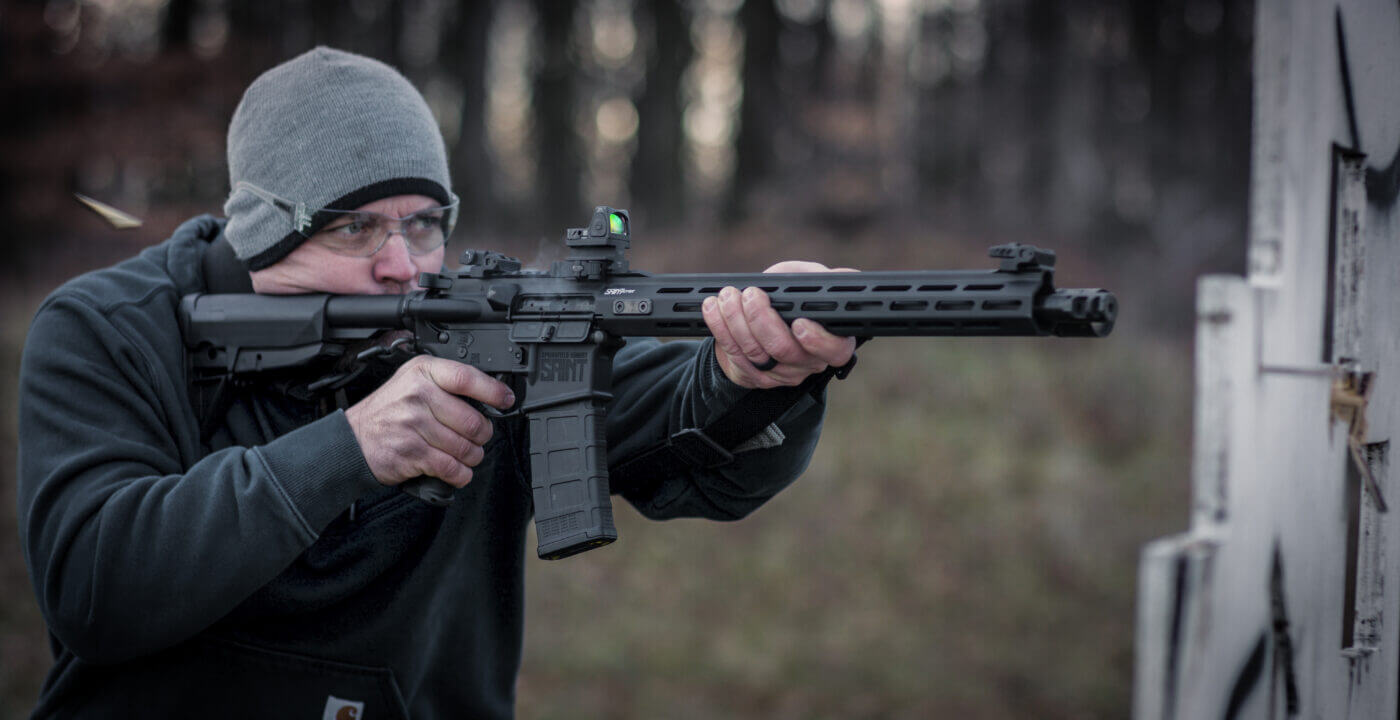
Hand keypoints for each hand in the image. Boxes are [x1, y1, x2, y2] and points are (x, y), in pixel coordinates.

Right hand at [345, 355, 514, 486]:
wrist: (352, 440)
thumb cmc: (387, 411)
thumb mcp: (411, 381)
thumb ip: (445, 383)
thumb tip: (489, 394)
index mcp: (422, 373)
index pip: (466, 378)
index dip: (492, 391)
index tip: (506, 400)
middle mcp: (418, 395)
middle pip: (473, 420)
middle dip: (482, 435)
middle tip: (477, 437)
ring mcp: (414, 425)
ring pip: (466, 447)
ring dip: (472, 456)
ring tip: (465, 453)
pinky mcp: (412, 453)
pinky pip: (452, 467)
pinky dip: (460, 474)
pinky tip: (456, 469)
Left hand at [702, 261, 858, 388]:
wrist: (761, 323)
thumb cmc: (790, 300)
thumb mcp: (806, 283)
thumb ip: (818, 279)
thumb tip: (838, 277)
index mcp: (831, 340)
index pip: (835, 350)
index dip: (817, 340)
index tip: (799, 322)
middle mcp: (808, 362)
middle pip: (784, 350)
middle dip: (762, 319)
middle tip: (751, 294)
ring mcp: (780, 373)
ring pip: (755, 352)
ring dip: (736, 319)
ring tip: (728, 295)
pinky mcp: (754, 376)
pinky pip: (734, 354)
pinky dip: (720, 328)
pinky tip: (713, 308)